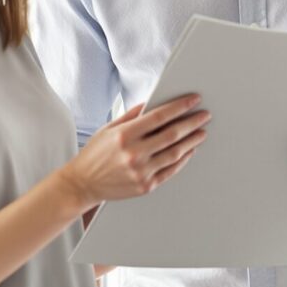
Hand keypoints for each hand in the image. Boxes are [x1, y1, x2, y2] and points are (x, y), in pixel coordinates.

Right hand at [60, 95, 208, 207]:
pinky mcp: (145, 186)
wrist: (82, 183)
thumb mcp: (109, 129)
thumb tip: (153, 103)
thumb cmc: (95, 154)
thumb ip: (131, 115)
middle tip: (204, 115)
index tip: (193, 100)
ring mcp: (141, 171)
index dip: (180, 107)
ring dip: (192, 141)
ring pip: (175, 153)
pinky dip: (182, 160)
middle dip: (192, 123)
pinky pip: (170, 171)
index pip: (160, 116)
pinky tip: (189, 151)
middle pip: (172, 135)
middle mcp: (134, 153)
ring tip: (201, 132)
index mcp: (125, 135)